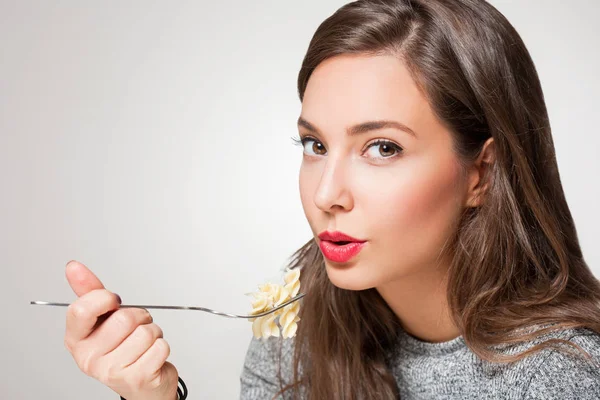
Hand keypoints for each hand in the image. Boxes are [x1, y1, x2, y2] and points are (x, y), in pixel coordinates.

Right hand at [63, 260, 178, 399]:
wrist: (142, 384)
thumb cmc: (122, 347)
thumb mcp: (102, 319)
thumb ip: (89, 292)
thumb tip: (73, 267)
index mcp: (76, 340)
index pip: (82, 309)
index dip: (105, 298)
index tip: (114, 302)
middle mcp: (88, 358)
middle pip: (123, 319)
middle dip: (139, 316)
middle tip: (137, 326)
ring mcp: (112, 371)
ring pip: (146, 332)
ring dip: (153, 332)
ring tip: (144, 344)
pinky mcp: (137, 378)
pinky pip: (160, 346)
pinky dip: (162, 346)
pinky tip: (152, 356)